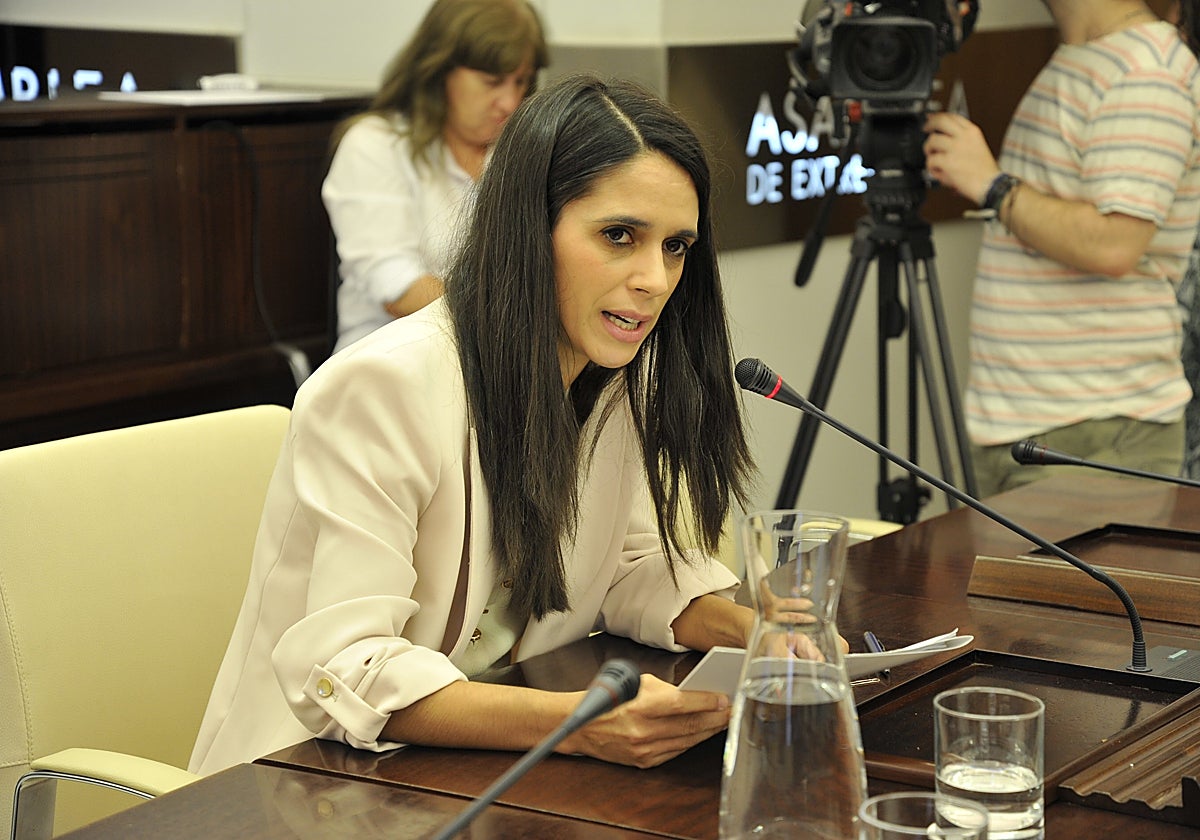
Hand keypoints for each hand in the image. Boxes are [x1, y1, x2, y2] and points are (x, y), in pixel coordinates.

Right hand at [559, 674, 730, 767]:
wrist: (581, 726)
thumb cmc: (608, 699)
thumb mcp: (636, 683)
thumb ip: (665, 689)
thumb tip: (694, 694)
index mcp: (640, 707)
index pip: (682, 705)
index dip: (706, 702)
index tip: (724, 698)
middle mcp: (643, 732)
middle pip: (689, 726)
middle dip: (715, 718)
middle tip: (733, 710)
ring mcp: (644, 750)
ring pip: (686, 741)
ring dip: (708, 731)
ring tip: (723, 721)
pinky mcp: (644, 762)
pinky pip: (676, 751)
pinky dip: (691, 741)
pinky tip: (702, 733)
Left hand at [922, 112, 999, 205]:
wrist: (990, 185)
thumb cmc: (985, 171)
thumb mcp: (977, 146)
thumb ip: (962, 139)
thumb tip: (944, 135)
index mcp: (972, 132)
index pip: (952, 116)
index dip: (939, 116)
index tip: (932, 118)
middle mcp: (963, 137)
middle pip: (940, 121)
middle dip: (929, 124)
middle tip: (925, 129)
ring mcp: (955, 148)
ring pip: (932, 141)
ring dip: (929, 150)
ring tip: (934, 159)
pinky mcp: (947, 162)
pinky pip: (930, 161)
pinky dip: (932, 169)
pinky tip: (939, 172)